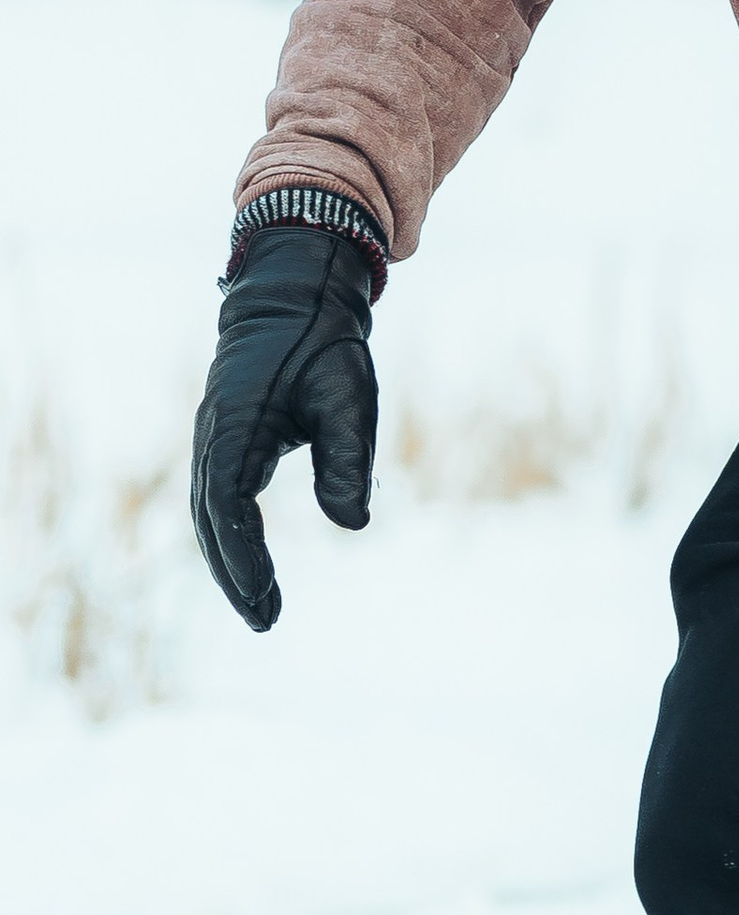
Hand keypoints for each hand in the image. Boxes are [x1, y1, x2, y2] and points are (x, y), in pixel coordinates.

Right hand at [190, 225, 379, 630]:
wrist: (297, 293)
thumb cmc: (325, 343)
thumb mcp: (347, 398)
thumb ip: (346, 458)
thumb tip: (352, 524)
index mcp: (237, 427)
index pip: (230, 509)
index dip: (245, 558)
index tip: (267, 597)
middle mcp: (213, 436)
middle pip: (210, 522)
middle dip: (235, 575)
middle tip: (266, 621)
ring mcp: (213, 436)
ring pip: (209, 513)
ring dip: (230, 561)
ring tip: (262, 607)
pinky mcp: (225, 436)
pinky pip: (218, 496)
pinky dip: (229, 535)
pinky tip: (252, 562)